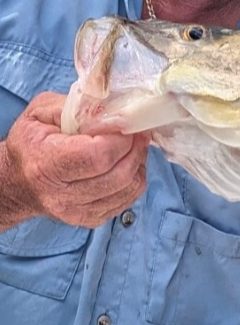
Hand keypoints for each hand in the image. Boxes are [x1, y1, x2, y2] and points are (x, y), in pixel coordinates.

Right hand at [2, 92, 148, 228]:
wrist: (16, 183)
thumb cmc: (31, 143)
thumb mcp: (40, 113)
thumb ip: (74, 105)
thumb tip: (109, 107)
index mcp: (46, 164)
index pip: (99, 156)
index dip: (121, 139)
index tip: (126, 123)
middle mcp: (60, 195)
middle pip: (119, 174)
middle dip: (135, 149)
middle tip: (137, 133)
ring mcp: (76, 212)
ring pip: (128, 189)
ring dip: (138, 163)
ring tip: (133, 147)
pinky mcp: (90, 219)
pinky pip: (128, 200)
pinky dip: (135, 179)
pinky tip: (126, 164)